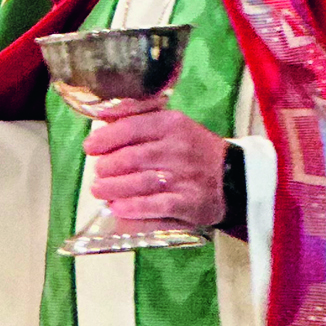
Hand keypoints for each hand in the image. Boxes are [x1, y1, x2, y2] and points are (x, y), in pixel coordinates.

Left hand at [85, 108, 227, 227]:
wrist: (234, 177)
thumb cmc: (192, 149)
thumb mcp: (171, 124)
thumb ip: (138, 118)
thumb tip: (103, 117)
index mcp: (171, 124)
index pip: (130, 128)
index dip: (105, 139)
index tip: (90, 147)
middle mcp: (178, 148)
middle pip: (131, 157)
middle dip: (107, 166)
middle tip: (97, 172)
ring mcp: (185, 177)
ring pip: (140, 182)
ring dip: (113, 188)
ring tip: (99, 189)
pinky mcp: (190, 203)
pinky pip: (157, 206)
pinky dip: (134, 208)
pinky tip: (118, 208)